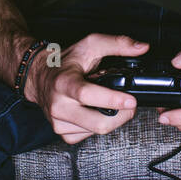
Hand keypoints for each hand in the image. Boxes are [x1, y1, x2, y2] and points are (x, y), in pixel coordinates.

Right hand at [26, 34, 147, 144]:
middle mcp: (59, 105)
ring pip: (97, 131)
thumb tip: (141, 47)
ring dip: (112, 120)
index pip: (88, 95)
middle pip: (98, 123)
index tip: (131, 100)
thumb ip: (117, 44)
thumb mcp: (90, 45)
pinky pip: (88, 136)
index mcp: (64, 83)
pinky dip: (98, 126)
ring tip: (112, 105)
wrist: (39, 76)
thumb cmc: (64, 62)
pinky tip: (96, 113)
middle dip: (122, 115)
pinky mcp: (61, 132)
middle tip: (130, 104)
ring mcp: (58, 121)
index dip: (112, 99)